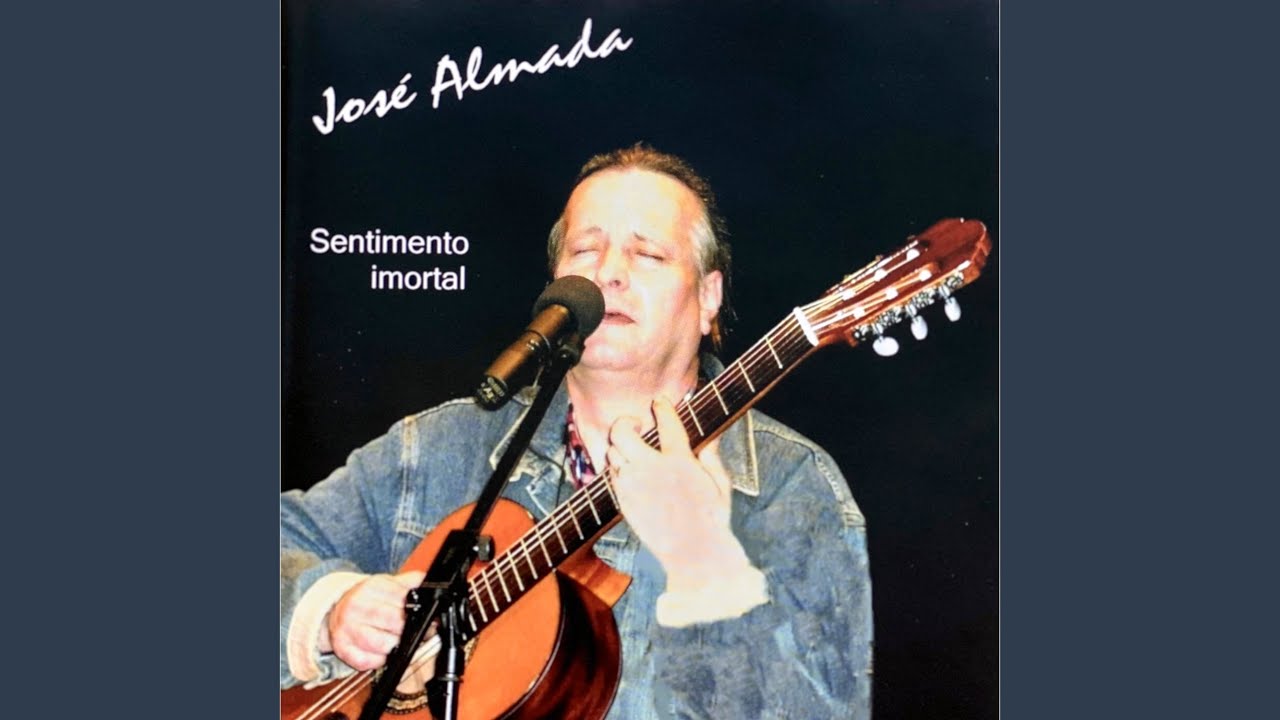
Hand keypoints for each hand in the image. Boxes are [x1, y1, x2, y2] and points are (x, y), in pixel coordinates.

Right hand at [323, 570, 425, 670]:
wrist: (335, 610)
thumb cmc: (367, 600)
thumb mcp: (387, 584)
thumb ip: (410, 582)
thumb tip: (430, 584)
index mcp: (371, 587)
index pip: (402, 600)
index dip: (418, 612)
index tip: (428, 618)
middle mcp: (356, 606)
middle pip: (394, 621)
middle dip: (409, 630)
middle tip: (415, 633)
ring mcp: (347, 628)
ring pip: (382, 644)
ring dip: (395, 646)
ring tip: (396, 641)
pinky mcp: (342, 648)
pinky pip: (368, 661)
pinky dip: (379, 660)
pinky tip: (381, 652)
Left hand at [606, 397, 752, 593]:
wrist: (694, 554)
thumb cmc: (713, 520)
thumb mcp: (721, 485)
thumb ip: (711, 457)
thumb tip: (710, 437)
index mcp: (680, 461)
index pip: (667, 422)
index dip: (662, 407)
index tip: (660, 402)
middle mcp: (652, 469)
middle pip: (622, 432)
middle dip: (625, 422)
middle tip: (635, 424)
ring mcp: (634, 486)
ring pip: (613, 452)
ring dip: (621, 446)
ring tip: (632, 450)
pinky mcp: (624, 502)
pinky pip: (612, 475)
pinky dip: (618, 468)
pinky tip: (629, 471)